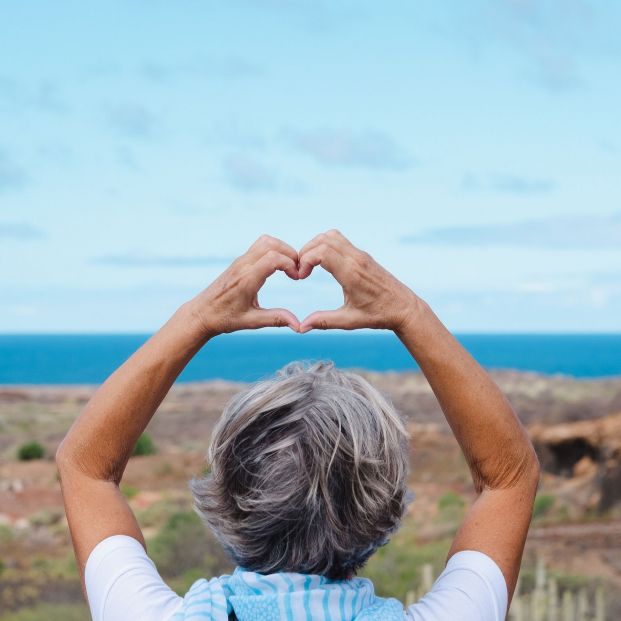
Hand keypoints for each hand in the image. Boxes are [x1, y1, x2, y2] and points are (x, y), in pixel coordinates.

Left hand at [189, 235, 300, 335]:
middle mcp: (242, 266)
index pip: (273, 258)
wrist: (202, 313)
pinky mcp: (239, 261)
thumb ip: (275, 319)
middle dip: (290, 254)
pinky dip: (274, 251)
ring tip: (290, 267)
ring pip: (265, 241)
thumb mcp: (251, 322)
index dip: (291, 264)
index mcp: (246, 280)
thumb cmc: (224, 319)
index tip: (297, 278)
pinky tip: (278, 267)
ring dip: (282, 249)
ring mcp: (240, 261)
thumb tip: (298, 325)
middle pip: (271, 244)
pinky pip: (259, 246)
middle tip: (297, 271)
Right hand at [297, 230, 418, 332]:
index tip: (301, 276)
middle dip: (305, 252)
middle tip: (301, 271)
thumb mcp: (349, 321)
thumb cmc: (379, 315)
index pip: (322, 252)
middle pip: (323, 240)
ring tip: (309, 266)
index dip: (305, 260)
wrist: (404, 307)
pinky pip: (340, 240)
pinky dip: (325, 246)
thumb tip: (301, 327)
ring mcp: (360, 255)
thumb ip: (324, 321)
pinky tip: (322, 264)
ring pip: (331, 236)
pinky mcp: (363, 255)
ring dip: (315, 246)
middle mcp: (356, 259)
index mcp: (352, 274)